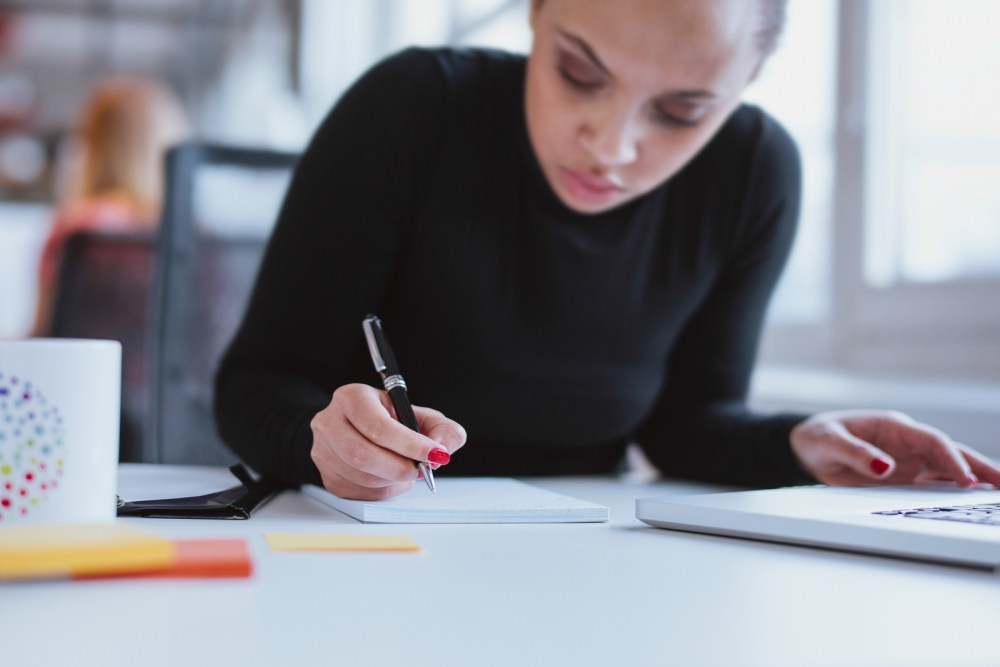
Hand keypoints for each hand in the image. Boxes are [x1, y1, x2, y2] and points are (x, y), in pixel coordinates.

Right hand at [310, 383, 466, 499]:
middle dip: (400, 467)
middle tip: (422, 470)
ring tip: (407, 471)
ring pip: (362, 477)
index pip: (378, 426)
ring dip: (393, 480)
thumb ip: (443, 429)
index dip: (409, 444)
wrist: (362, 431)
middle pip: (362, 454)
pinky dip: (383, 491)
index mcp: (352, 398)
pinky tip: (391, 478)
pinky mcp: (326, 476)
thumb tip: (442, 449)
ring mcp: (323, 451)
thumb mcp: (422, 417)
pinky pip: (358, 492)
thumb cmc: (394, 423)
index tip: (434, 454)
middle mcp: (330, 422)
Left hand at [790, 409, 999, 487]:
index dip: (951, 459)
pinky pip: (932, 484)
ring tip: (998, 492)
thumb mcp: (829, 442)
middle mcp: (907, 443)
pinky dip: (953, 491)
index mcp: (893, 427)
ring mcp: (908, 461)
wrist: (805, 448)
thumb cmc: (817, 437)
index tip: (966, 479)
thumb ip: (856, 453)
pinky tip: (971, 501)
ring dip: (973, 479)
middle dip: (979, 466)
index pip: (932, 441)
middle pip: (950, 453)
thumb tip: (886, 468)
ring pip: (947, 469)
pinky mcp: (903, 478)